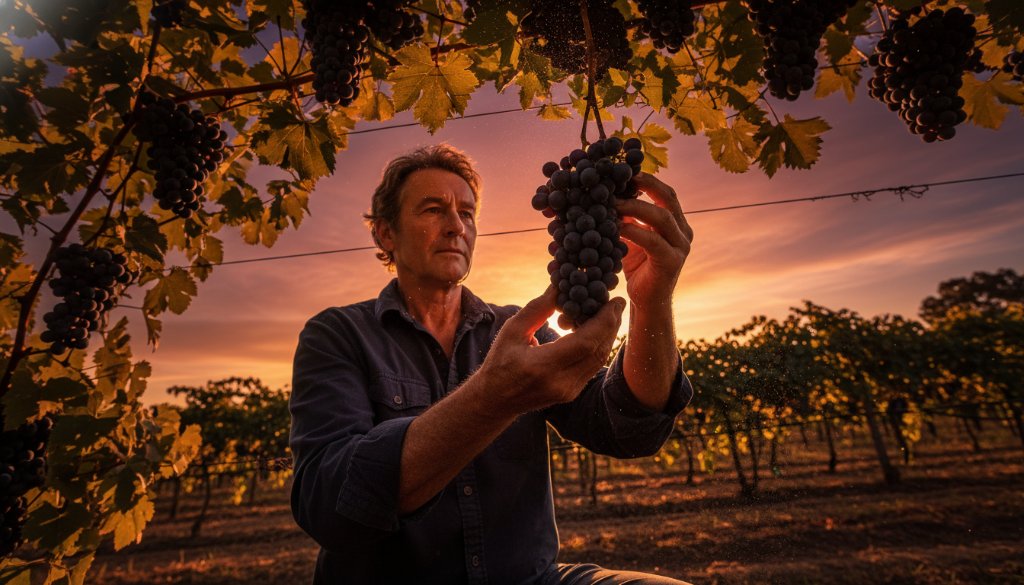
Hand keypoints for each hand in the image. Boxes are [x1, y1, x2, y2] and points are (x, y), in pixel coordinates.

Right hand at [479, 286, 625, 416]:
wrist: (496, 400)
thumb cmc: (500, 362)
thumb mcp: (512, 331)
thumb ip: (537, 309)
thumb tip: (560, 286)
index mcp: (542, 366)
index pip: (585, 343)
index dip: (604, 320)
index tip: (612, 300)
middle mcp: (560, 383)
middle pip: (598, 351)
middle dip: (611, 324)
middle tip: (616, 303)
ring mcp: (568, 391)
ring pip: (599, 359)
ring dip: (608, 335)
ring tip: (610, 313)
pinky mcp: (572, 393)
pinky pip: (593, 366)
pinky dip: (598, 346)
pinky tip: (597, 330)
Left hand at [614, 173, 693, 309]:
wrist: (646, 302)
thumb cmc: (637, 267)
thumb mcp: (631, 236)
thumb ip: (626, 217)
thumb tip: (606, 192)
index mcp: (676, 223)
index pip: (665, 193)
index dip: (648, 179)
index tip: (625, 171)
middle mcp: (683, 231)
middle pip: (668, 198)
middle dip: (645, 184)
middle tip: (621, 178)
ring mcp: (680, 246)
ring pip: (661, 217)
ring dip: (635, 206)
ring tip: (612, 202)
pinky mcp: (672, 262)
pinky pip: (653, 240)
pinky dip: (633, 230)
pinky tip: (615, 227)